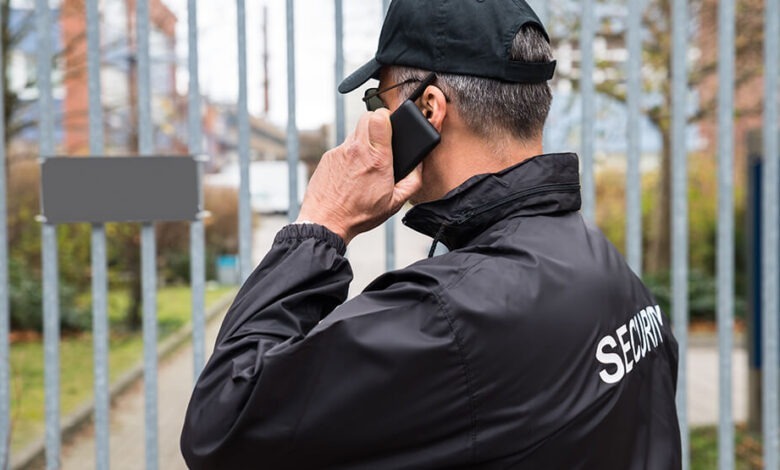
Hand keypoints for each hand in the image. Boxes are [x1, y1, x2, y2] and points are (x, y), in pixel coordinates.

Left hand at [296, 109, 422, 244]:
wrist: (326, 222)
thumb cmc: (359, 214)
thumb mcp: (395, 203)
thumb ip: (413, 181)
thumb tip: (419, 165)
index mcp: (377, 159)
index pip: (380, 117)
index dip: (387, 117)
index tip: (391, 126)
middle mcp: (357, 150)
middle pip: (367, 117)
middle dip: (377, 122)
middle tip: (382, 139)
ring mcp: (340, 152)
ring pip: (355, 131)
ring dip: (364, 139)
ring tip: (368, 160)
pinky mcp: (328, 157)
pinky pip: (343, 147)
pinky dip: (351, 154)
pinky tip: (353, 171)